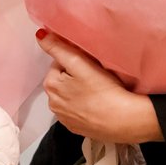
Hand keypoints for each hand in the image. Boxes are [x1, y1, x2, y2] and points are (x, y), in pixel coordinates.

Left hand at [38, 29, 163, 143]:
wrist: (126, 120)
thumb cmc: (103, 90)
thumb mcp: (79, 63)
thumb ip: (58, 48)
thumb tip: (39, 35)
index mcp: (50, 86)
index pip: (58, 64)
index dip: (75, 62)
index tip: (89, 66)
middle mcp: (52, 104)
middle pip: (62, 81)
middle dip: (75, 77)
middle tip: (95, 78)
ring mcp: (64, 118)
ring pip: (69, 96)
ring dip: (78, 92)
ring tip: (98, 92)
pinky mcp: (77, 129)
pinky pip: (76, 112)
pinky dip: (83, 107)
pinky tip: (96, 106)